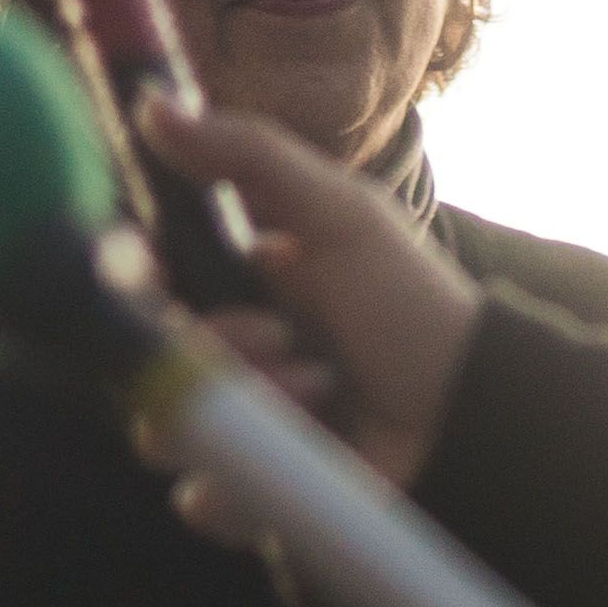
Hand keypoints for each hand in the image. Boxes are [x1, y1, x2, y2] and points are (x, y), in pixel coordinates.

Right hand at [142, 99, 482, 490]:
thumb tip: (152, 106)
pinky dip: (245, 482)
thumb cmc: (411, 304)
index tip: (151, 277)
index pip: (143, 292)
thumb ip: (249, 156)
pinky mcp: (257, 497)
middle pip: (147, 368)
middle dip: (213, 351)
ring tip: (319, 391)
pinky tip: (311, 449)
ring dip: (246, 407)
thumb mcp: (338, 212)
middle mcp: (226, 360)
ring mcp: (239, 431)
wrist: (472, 407)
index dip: (135, 290)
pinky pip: (203, 500)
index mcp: (232, 289)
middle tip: (280, 338)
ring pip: (170, 435)